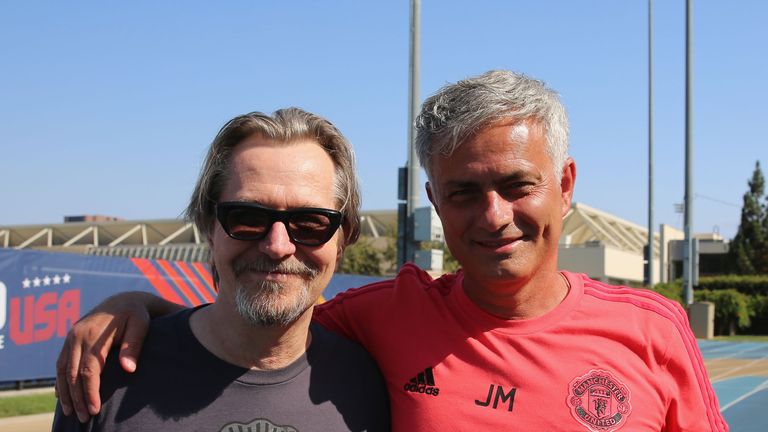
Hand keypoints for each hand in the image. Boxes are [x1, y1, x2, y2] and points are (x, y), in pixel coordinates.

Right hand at [54, 291, 154, 421]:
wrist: (124, 300)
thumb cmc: (136, 315)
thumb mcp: (141, 325)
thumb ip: (134, 345)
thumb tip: (128, 369)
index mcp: (94, 334)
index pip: (88, 369)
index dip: (90, 391)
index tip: (94, 410)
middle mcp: (77, 335)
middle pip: (72, 373)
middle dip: (77, 397)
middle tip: (84, 418)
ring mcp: (71, 337)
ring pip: (63, 370)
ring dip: (66, 392)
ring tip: (71, 412)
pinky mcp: (70, 339)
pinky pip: (61, 363)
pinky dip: (61, 380)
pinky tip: (63, 395)